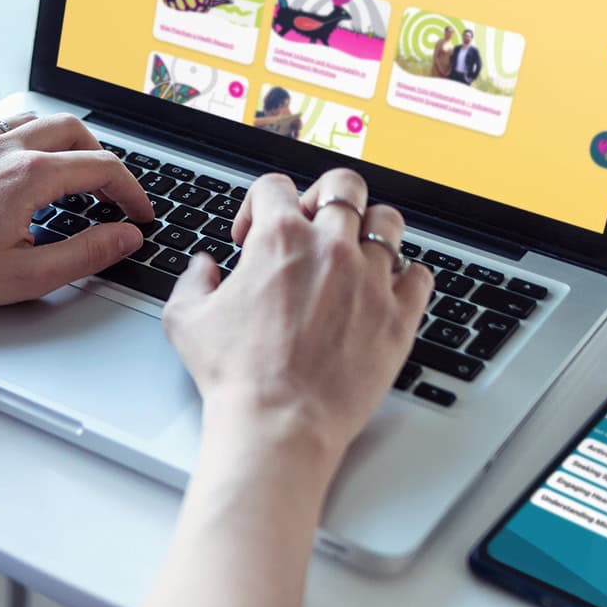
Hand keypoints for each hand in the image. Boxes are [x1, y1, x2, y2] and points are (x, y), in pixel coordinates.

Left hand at [0, 112, 157, 315]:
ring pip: (37, 122)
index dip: (132, 192)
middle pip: (74, 130)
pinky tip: (24, 169)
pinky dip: (28, 140)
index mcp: (27, 176)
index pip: (101, 168)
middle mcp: (2, 150)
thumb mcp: (26, 275)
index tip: (139, 214)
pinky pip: (2, 130)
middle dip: (104, 159)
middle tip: (113, 194)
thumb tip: (124, 237)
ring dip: (66, 143)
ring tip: (74, 177)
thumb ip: (85, 254)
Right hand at [161, 168, 432, 484]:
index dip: (258, 205)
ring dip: (369, 229)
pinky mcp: (398, 316)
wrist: (279, 421)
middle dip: (324, 198)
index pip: (275, 185)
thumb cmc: (235, 375)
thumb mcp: (187, 319)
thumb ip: (193, 281)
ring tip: (354, 253)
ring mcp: (371, 279)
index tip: (252, 235)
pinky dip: (405, 277)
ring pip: (388, 222)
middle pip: (344, 186)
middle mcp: (330, 248)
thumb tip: (203, 268)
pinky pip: (420, 274)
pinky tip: (383, 290)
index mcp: (279, 239)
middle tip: (312, 226)